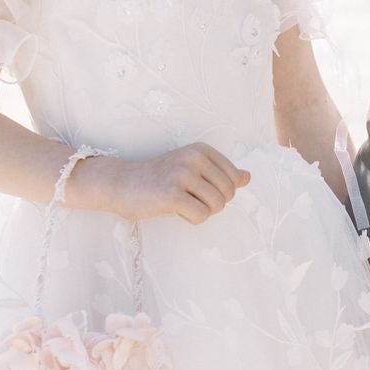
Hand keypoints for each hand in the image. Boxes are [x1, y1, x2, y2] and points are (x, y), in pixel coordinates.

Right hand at [105, 143, 251, 225]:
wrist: (122, 183)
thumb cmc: (159, 179)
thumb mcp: (192, 169)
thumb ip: (221, 173)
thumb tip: (248, 177)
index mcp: (202, 150)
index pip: (234, 179)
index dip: (220, 192)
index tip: (197, 189)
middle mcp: (194, 158)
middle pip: (228, 193)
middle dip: (213, 203)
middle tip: (189, 199)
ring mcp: (182, 174)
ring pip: (217, 206)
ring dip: (201, 211)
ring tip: (181, 203)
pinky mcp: (171, 194)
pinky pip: (201, 215)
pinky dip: (191, 219)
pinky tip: (174, 209)